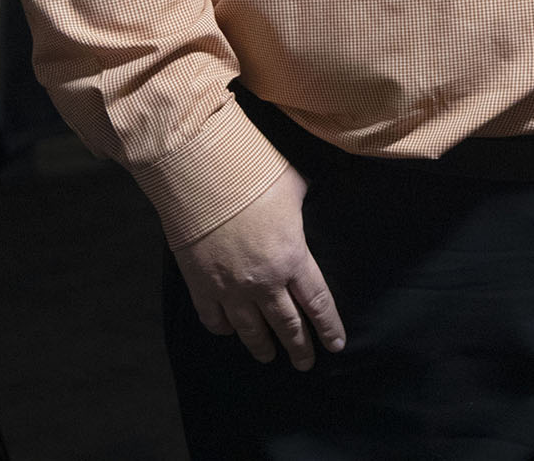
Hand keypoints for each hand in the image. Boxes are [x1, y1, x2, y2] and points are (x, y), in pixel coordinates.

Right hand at [172, 164, 347, 368]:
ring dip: (262, 346)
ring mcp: (229, 287)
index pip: (318, 303)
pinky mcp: (199, 284)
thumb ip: (303, 204)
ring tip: (269, 356)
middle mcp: (263, 281)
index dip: (328, 327)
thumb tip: (307, 198)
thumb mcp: (293, 183)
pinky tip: (229, 331)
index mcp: (292, 257)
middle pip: (287, 325)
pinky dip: (223, 329)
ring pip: (250, 330)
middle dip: (299, 347)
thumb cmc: (250, 170)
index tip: (335, 345)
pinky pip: (213, 319)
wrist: (197, 169)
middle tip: (305, 363)